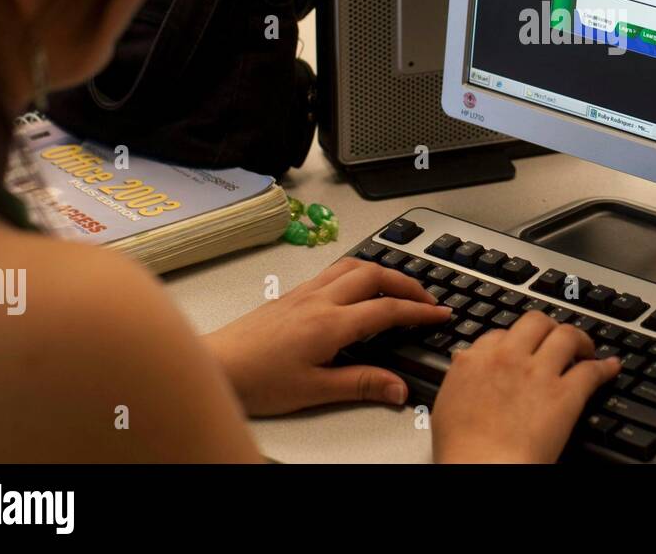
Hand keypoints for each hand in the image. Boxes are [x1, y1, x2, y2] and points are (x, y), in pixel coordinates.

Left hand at [203, 258, 450, 415]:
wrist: (215, 365)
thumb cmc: (256, 379)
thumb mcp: (314, 390)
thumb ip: (360, 385)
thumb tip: (398, 388)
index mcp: (330, 324)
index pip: (387, 311)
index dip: (419, 312)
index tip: (440, 315)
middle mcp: (319, 300)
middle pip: (375, 275)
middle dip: (408, 284)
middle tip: (427, 300)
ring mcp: (304, 293)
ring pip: (353, 265)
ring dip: (383, 271)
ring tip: (399, 286)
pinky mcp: (291, 294)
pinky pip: (333, 270)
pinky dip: (358, 271)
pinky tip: (357, 286)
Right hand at [431, 311, 619, 462]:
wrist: (482, 468)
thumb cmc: (461, 449)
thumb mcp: (447, 405)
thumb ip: (460, 378)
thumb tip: (465, 366)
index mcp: (475, 360)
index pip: (499, 333)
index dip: (515, 340)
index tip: (523, 348)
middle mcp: (508, 357)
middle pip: (535, 322)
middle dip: (548, 328)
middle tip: (555, 339)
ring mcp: (538, 373)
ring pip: (566, 335)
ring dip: (579, 339)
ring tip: (585, 348)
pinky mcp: (564, 394)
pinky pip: (591, 371)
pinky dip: (605, 368)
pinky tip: (611, 367)